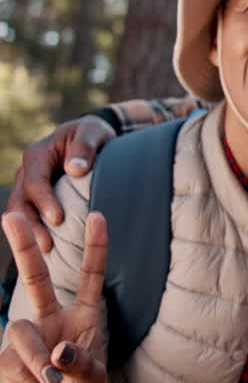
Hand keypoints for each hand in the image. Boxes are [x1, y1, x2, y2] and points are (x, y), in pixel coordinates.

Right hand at [0, 212, 107, 382]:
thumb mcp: (94, 382)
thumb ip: (81, 365)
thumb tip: (58, 353)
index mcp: (82, 318)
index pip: (89, 277)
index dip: (94, 248)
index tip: (98, 215)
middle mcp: (52, 321)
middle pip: (35, 280)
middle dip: (22, 249)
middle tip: (10, 216)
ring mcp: (27, 340)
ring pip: (22, 334)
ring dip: (39, 361)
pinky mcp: (7, 362)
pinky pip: (16, 366)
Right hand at [6, 116, 115, 252]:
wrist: (89, 138)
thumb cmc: (92, 134)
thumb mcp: (92, 132)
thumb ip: (84, 147)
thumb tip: (75, 169)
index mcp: (37, 155)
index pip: (34, 182)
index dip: (44, 201)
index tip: (58, 219)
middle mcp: (27, 172)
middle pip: (21, 201)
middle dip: (31, 224)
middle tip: (48, 245)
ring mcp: (29, 187)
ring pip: (21, 212)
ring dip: (31, 232)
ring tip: (47, 251)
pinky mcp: (37, 199)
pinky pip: (32, 217)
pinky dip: (37, 231)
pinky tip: (51, 249)